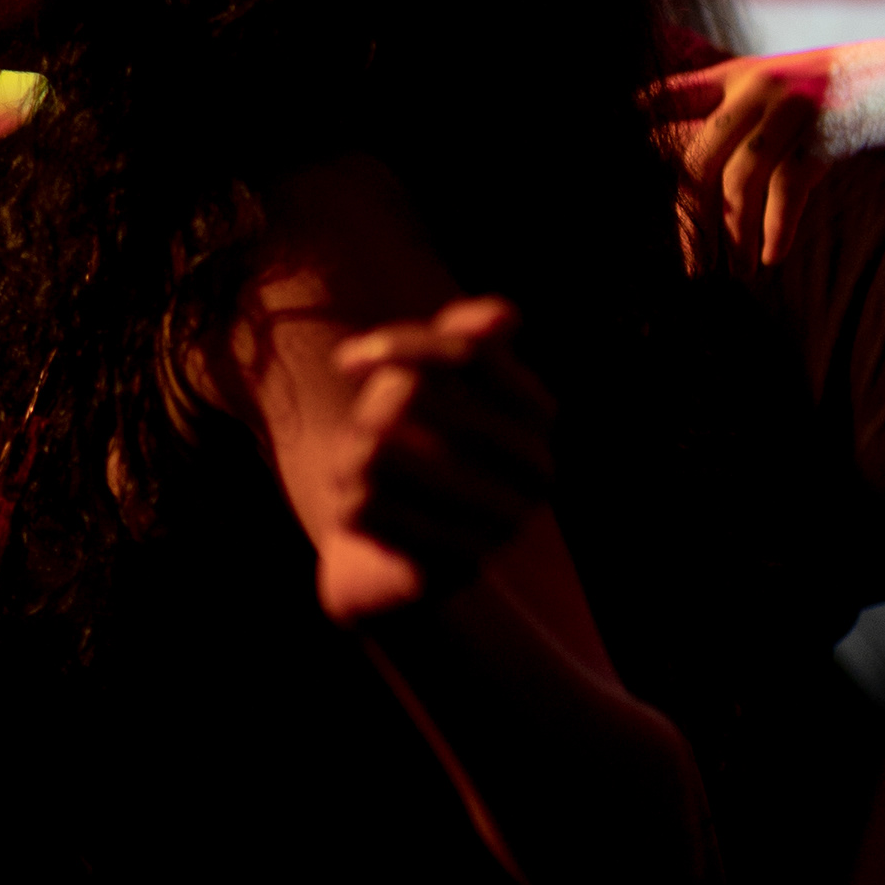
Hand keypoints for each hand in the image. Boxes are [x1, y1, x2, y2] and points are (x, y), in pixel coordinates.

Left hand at [203, 287, 555, 623]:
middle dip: (364, 414)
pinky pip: (364, 509)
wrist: (398, 561)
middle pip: (409, 398)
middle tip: (357, 438)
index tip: (346, 361)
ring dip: (346, 462)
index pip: (466, 353)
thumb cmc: (418, 449)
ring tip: (356, 479)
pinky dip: (345, 507)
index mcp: (538, 413)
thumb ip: (463, 338)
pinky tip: (360, 518)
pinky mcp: (455, 569)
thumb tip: (506, 314)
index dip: (398, 346)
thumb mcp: (436, 385)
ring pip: (374, 453)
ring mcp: (502, 524)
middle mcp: (537, 469)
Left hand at [648, 35, 884, 275]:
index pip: (663, 97)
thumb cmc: (833, 100)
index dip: (633, 129)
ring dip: (733, 235)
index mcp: (732, 76)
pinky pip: (786, 187)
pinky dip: (778, 227)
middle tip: (690, 265)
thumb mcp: (776, 101)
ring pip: (738, 180)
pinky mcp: (822, 129)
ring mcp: (786, 106)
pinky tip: (772, 256)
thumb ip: (730, 125)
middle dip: (688, 219)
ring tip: (735, 270)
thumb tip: (682, 175)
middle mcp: (751, 86)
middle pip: (695, 159)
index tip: (611, 167)